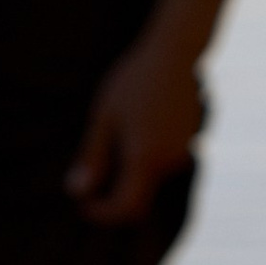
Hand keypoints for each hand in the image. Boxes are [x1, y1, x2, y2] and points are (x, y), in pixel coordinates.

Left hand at [67, 32, 205, 224]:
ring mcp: (183, 153)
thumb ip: (92, 158)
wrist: (175, 51)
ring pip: (150, 183)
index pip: (125, 208)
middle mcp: (169, 162)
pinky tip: (134, 132)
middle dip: (112, 198)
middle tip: (88, 181)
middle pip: (139, 200)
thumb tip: (76, 192)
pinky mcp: (189, 143)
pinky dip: (143, 162)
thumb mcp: (103, 117)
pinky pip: (161, 165)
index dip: (102, 214)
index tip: (83, 203)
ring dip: (128, 176)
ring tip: (112, 143)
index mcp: (145, 158)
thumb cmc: (134, 80)